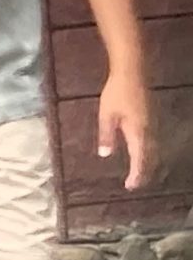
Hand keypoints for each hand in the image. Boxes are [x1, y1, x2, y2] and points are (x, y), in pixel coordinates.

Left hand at [100, 70, 151, 189]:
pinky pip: (153, 141)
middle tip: (134, 184)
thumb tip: (105, 155)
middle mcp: (149, 130)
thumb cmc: (116, 93)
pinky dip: (148, 152)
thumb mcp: (106, 115)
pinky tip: (142, 153)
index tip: (131, 186)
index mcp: (138, 131)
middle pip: (150, 157)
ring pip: (153, 149)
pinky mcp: (152, 118)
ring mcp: (153, 123)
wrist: (133, 72)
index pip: (140, 159)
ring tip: (139, 174)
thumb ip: (106, 135)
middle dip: (143, 172)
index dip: (136, 174)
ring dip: (147, 163)